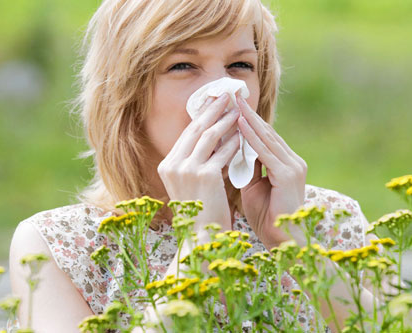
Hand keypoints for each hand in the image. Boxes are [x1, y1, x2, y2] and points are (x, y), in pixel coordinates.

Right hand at [157, 94, 239, 230]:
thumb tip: (215, 139)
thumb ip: (198, 162)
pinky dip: (234, 142)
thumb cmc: (200, 214)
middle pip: (196, 128)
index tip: (214, 103)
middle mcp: (173, 165)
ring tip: (238, 110)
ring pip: (209, 136)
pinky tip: (244, 134)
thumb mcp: (192, 185)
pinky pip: (223, 152)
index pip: (187, 134)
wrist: (200, 239)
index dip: (202, 116)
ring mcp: (187, 169)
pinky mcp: (204, 175)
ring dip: (225, 120)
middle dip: (213, 109)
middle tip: (226, 95)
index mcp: (167, 166)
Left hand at [236, 96, 306, 247]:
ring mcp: (293, 166)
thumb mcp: (253, 187)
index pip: (265, 137)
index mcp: (286, 164)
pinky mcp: (288, 175)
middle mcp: (292, 161)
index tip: (232, 106)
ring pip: (266, 138)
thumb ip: (248, 168)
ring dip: (249, 119)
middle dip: (248, 114)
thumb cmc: (266, 217)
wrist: (283, 241)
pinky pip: (266, 152)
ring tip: (234, 103)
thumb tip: (233, 151)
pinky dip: (252, 137)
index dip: (248, 121)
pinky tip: (240, 124)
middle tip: (232, 95)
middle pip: (266, 132)